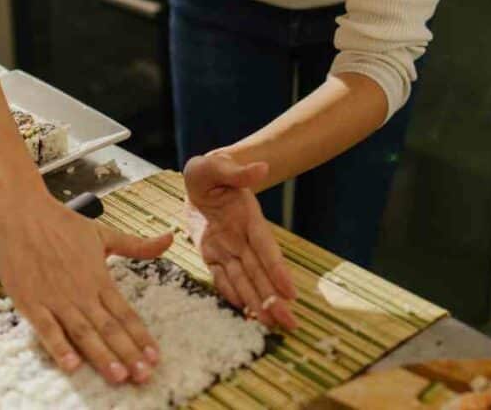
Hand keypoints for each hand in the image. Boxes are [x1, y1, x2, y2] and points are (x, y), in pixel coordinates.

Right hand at [0, 177, 172, 384]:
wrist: (20, 210)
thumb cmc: (61, 221)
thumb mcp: (103, 232)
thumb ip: (137, 245)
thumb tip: (170, 238)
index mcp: (99, 276)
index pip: (125, 312)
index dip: (141, 336)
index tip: (155, 357)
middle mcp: (81, 291)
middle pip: (109, 328)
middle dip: (127, 354)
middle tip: (143, 376)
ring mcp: (55, 297)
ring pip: (83, 332)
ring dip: (101, 356)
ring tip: (118, 376)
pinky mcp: (29, 301)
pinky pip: (46, 329)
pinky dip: (59, 347)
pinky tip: (72, 365)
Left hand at [183, 153, 297, 329]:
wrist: (199, 181)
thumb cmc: (210, 171)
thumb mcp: (216, 166)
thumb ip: (236, 171)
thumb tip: (261, 168)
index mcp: (248, 218)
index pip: (265, 247)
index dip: (277, 270)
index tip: (290, 291)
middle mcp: (242, 237)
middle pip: (260, 272)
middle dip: (274, 298)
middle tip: (289, 323)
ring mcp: (227, 248)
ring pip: (245, 280)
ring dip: (257, 302)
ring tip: (272, 325)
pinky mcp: (211, 255)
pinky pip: (222, 278)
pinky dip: (232, 294)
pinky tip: (245, 312)